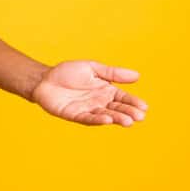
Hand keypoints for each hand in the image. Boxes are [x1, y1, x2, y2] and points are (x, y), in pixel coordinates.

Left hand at [31, 60, 147, 126]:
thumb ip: (113, 73)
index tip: (144, 107)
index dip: (133, 102)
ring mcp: (87, 109)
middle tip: (140, 117)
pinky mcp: (74, 115)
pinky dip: (98, 119)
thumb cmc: (68, 73)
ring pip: (105, 115)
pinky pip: (88, 118)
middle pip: (117, 108)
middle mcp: (99, 102)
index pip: (123, 97)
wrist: (45, 79)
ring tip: (128, 121)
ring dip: (117, 118)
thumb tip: (137, 75)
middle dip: (128, 112)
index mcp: (106, 90)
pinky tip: (107, 119)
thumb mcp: (93, 68)